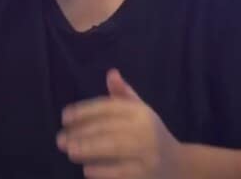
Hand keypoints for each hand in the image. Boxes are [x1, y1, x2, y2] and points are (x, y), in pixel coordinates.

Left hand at [57, 69, 183, 178]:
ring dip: (89, 150)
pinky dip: (103, 171)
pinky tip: (87, 170)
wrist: (180, 165)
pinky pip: (121, 172)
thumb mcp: (141, 111)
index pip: (109, 108)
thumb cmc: (151, 134)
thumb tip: (111, 73)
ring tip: (70, 152)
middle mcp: (146, 130)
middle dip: (82, 133)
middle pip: (108, 128)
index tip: (64, 116)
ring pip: (113, 149)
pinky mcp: (146, 174)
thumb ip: (123, 94)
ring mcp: (147, 153)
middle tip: (60, 140)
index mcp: (141, 112)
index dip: (85, 111)